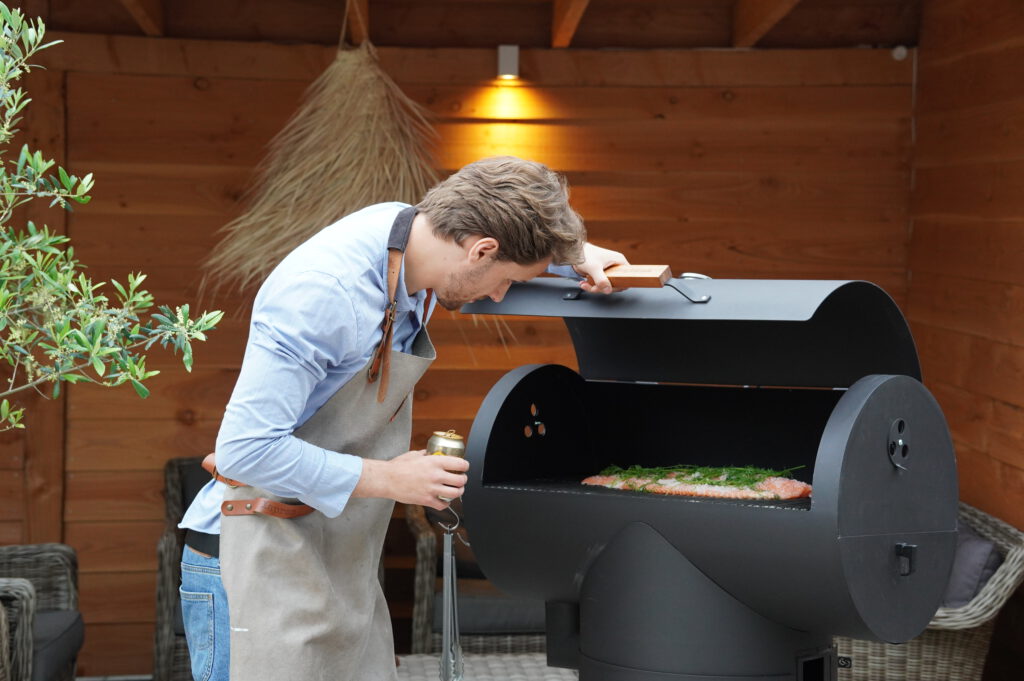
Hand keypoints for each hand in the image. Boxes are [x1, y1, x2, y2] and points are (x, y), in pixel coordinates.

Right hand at [354, 449, 469, 509]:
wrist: (387, 479)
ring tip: (456, 490)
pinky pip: (442, 505)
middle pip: (461, 480)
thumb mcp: (414, 454)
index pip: (460, 464)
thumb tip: (431, 453)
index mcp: (435, 462)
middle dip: (463, 480)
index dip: (465, 466)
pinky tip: (443, 500)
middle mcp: (436, 475)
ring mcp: (432, 489)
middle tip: (461, 480)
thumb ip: (426, 454)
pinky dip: (445, 504)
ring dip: (458, 492)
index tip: (464, 467)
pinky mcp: (426, 500)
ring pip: (455, 493)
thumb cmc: (398, 466)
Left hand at [574, 242, 629, 293]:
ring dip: (595, 288)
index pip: (626, 277)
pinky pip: (599, 284)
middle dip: (603, 288)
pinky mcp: (601, 274)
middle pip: (615, 284)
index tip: (609, 288)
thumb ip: (601, 280)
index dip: (619, 285)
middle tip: (594, 287)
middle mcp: (615, 266)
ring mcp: (608, 270)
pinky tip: (584, 283)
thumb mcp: (594, 268)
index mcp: (619, 261)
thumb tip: (608, 290)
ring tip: (585, 284)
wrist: (574, 251)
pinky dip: (591, 286)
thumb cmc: (585, 254)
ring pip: (606, 286)